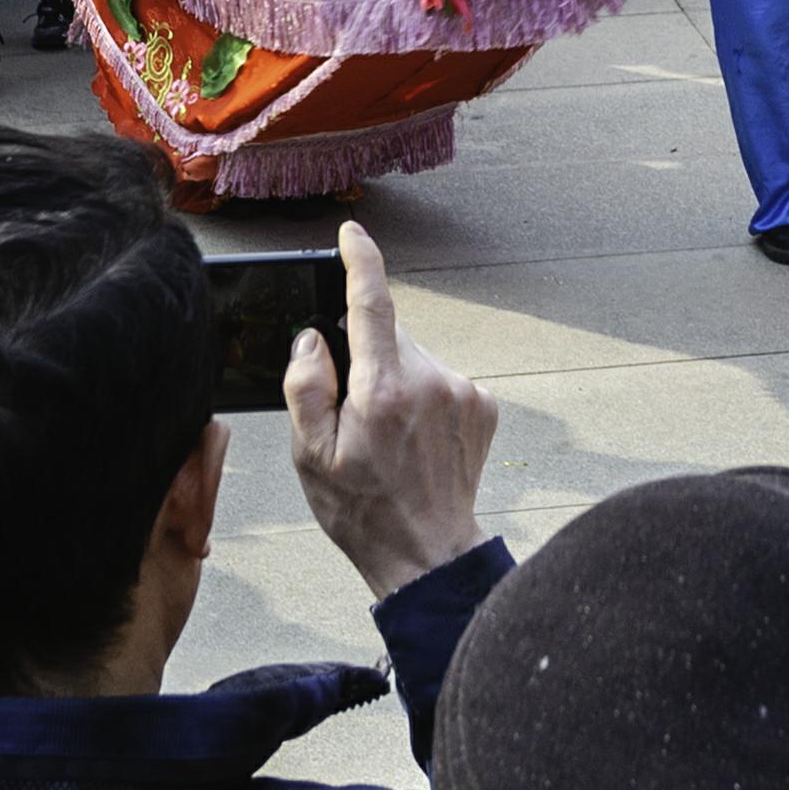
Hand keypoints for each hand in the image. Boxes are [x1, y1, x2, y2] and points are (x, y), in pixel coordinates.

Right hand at [288, 221, 495, 599]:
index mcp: (383, 391)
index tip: (351, 234)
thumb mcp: (310, 457)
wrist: (429, 556)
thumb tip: (312, 340)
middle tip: (351, 410)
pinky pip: (440, 379)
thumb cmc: (364, 512)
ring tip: (386, 437)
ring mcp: (462, 393)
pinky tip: (414, 440)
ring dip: (394, 378)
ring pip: (413, 358)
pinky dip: (422, 395)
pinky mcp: (483, 406)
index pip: (371, 303)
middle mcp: (430, 381)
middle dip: (365, 354)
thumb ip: (305, 387)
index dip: (359, 260)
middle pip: (389, 334)